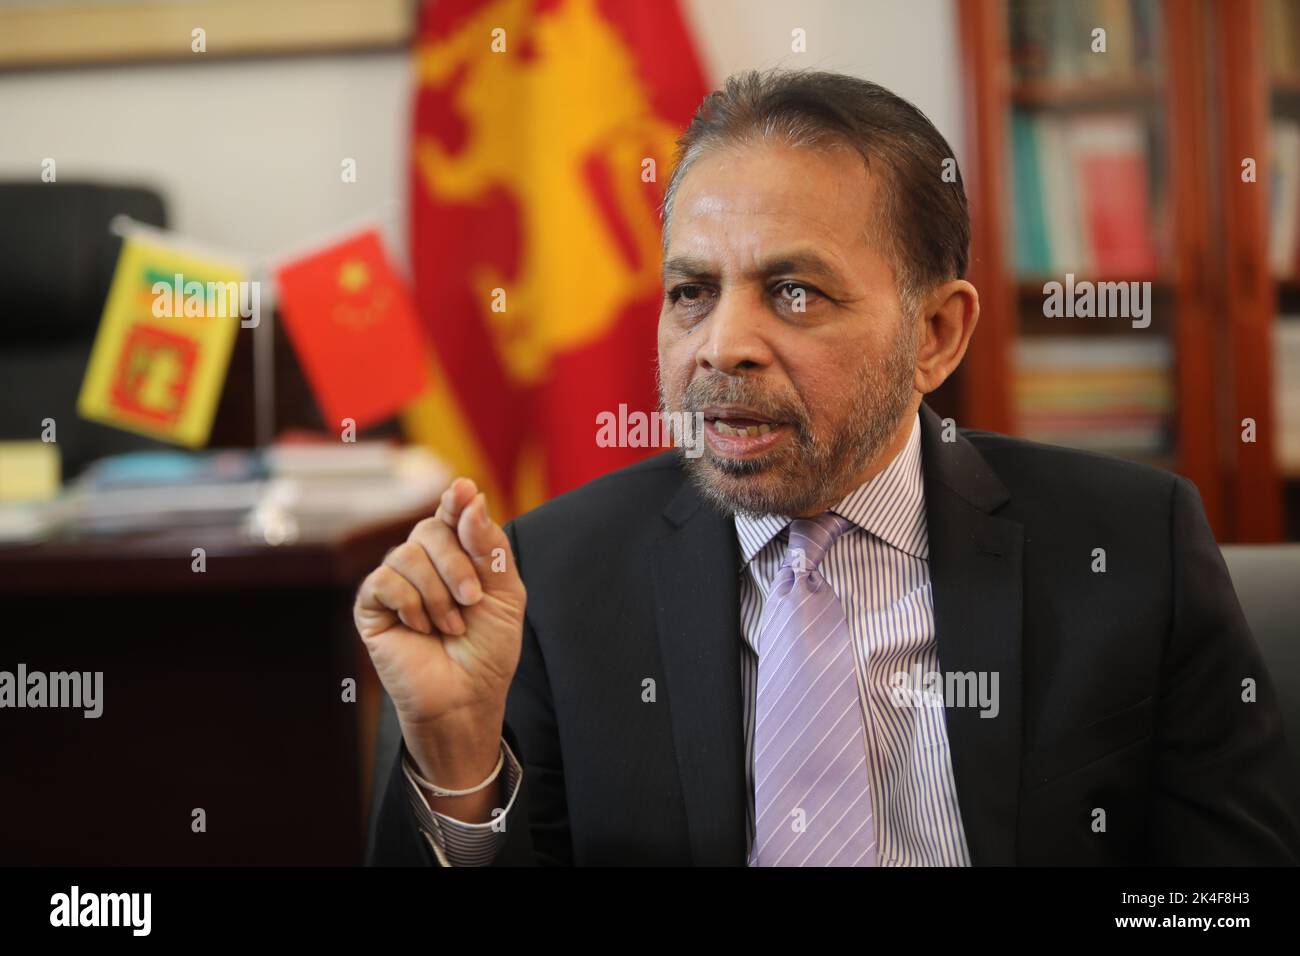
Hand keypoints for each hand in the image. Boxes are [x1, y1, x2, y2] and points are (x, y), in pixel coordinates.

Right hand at [355, 478, 525, 788]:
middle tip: (471, 601)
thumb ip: (490, 546)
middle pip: (430, 529)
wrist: (467, 698)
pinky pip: (385, 581)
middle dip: (457, 565)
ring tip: (451, 627)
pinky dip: (410, 605)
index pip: (452, 512)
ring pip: (407, 554)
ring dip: (437, 595)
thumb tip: (470, 496)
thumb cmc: (488, 649)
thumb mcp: (505, 594)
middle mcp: (423, 561)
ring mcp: (396, 581)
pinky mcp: (372, 605)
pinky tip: (421, 629)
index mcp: (458, 553)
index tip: (464, 490)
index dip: (456, 500)